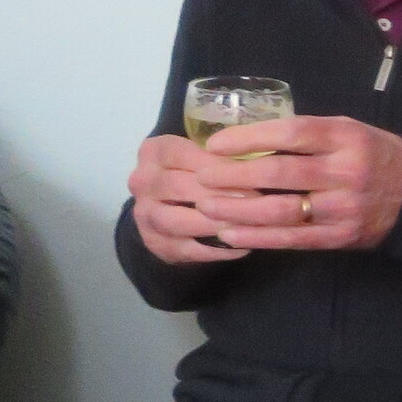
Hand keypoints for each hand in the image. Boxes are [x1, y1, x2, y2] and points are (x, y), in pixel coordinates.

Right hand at [129, 134, 248, 264]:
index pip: (183, 154)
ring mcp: (145, 215)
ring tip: (248, 225)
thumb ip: (223, 155)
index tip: (251, 173)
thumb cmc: (199, 173)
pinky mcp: (155, 243)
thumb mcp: (205, 154)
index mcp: (154, 152)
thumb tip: (259, 161)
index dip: (218, 165)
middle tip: (256, 201)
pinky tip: (242, 246)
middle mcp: (142, 181)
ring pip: (178, 221)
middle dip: (220, 194)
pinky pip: (187, 249)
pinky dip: (217, 250)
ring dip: (215, 224)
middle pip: (179, 186)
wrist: (172, 206)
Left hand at [191, 115, 401, 251]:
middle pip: (280, 174)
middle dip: (234, 177)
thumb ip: (307, 134)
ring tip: (206, 206)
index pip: (292, 135)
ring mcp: (343, 208)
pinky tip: (229, 232)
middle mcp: (345, 173)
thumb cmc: (373, 156)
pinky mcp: (340, 237)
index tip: (216, 144)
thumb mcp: (348, 131)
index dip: (250, 138)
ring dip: (238, 210)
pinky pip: (292, 239)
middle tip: (202, 177)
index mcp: (346, 139)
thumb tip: (249, 137)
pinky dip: (257, 237)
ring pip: (281, 211)